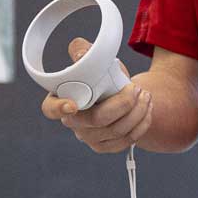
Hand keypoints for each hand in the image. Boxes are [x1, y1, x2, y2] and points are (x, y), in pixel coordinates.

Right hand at [41, 37, 152, 152]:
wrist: (119, 92)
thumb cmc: (102, 75)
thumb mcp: (94, 59)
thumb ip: (83, 51)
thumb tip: (80, 54)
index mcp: (62, 99)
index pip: (51, 109)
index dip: (59, 109)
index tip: (73, 106)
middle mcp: (72, 122)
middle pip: (96, 120)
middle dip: (122, 104)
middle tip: (136, 88)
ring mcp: (88, 137)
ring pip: (115, 131)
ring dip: (137, 112)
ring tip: (145, 95)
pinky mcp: (106, 146)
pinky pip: (126, 141)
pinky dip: (141, 124)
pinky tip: (146, 108)